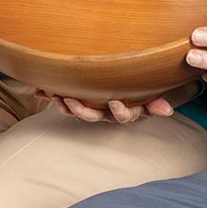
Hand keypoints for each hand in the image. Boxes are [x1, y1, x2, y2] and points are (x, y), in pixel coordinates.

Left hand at [41, 82, 198, 124]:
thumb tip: (167, 110)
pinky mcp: (81, 100)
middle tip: (70, 100)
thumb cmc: (146, 92)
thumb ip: (157, 104)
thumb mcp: (154, 97)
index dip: (118, 111)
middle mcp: (108, 113)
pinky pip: (66, 102)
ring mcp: (94, 108)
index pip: (122, 116)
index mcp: (126, 112)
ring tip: (55, 96)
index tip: (114, 102)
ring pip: (78, 111)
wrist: (136, 91)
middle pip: (94, 116)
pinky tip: (39, 90)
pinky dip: (52, 96)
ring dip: (65, 105)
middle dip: (81, 110)